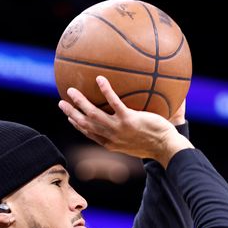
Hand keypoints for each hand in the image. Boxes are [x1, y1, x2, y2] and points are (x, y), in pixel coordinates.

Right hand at [58, 76, 192, 167]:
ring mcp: (118, 129)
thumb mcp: (137, 142)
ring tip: (71, 90)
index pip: (90, 134)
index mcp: (111, 143)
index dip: (77, 126)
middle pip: (85, 124)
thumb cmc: (155, 144)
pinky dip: (105, 91)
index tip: (70, 117)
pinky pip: (114, 103)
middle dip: (71, 113)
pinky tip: (100, 79)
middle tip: (61, 102)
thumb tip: (129, 120)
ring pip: (93, 114)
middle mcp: (111, 137)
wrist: (166, 148)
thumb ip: (129, 132)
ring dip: (80, 102)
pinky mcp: (129, 120)